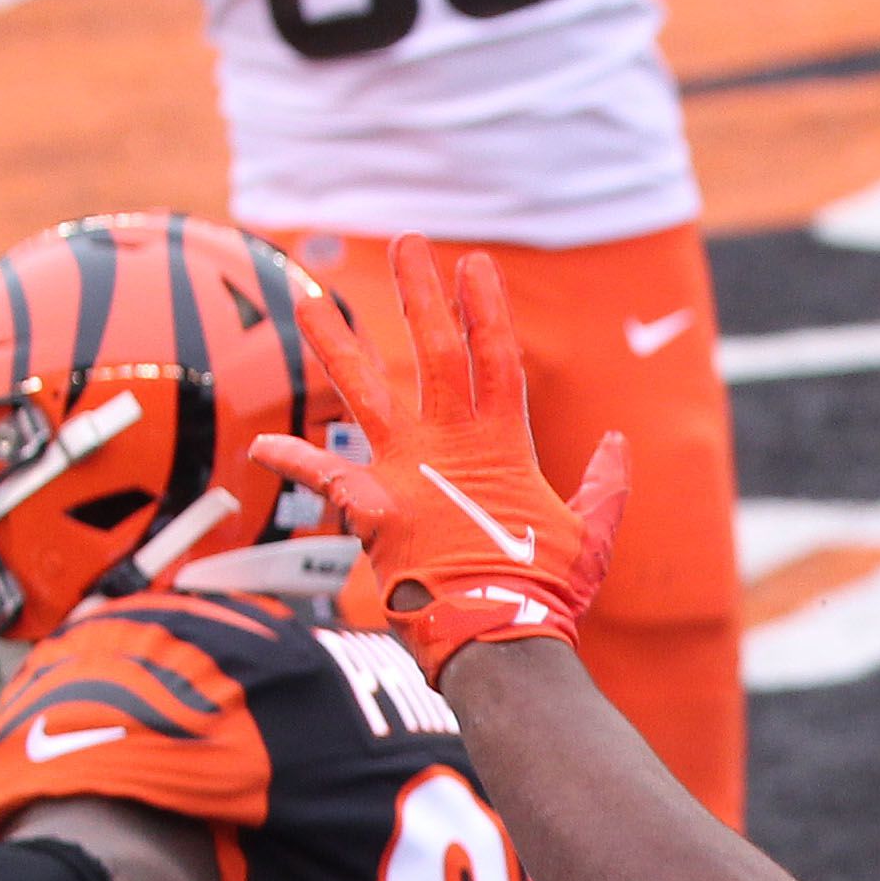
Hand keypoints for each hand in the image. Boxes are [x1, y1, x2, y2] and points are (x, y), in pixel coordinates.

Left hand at [248, 236, 627, 681]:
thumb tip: (618, 445)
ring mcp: (409, 472)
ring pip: (366, 390)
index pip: (496, 356)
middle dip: (421, 293)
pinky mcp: (374, 510)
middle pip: (435, 351)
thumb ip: (604, 485)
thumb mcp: (590, 533)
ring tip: (308, 302)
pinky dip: (294, 461)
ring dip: (337, 344)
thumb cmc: (545, 591)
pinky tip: (261, 446)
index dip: (486, 307)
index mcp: (504, 444)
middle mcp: (451, 444)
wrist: (500, 636)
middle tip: (408, 243)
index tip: (476, 263)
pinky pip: (325, 478)